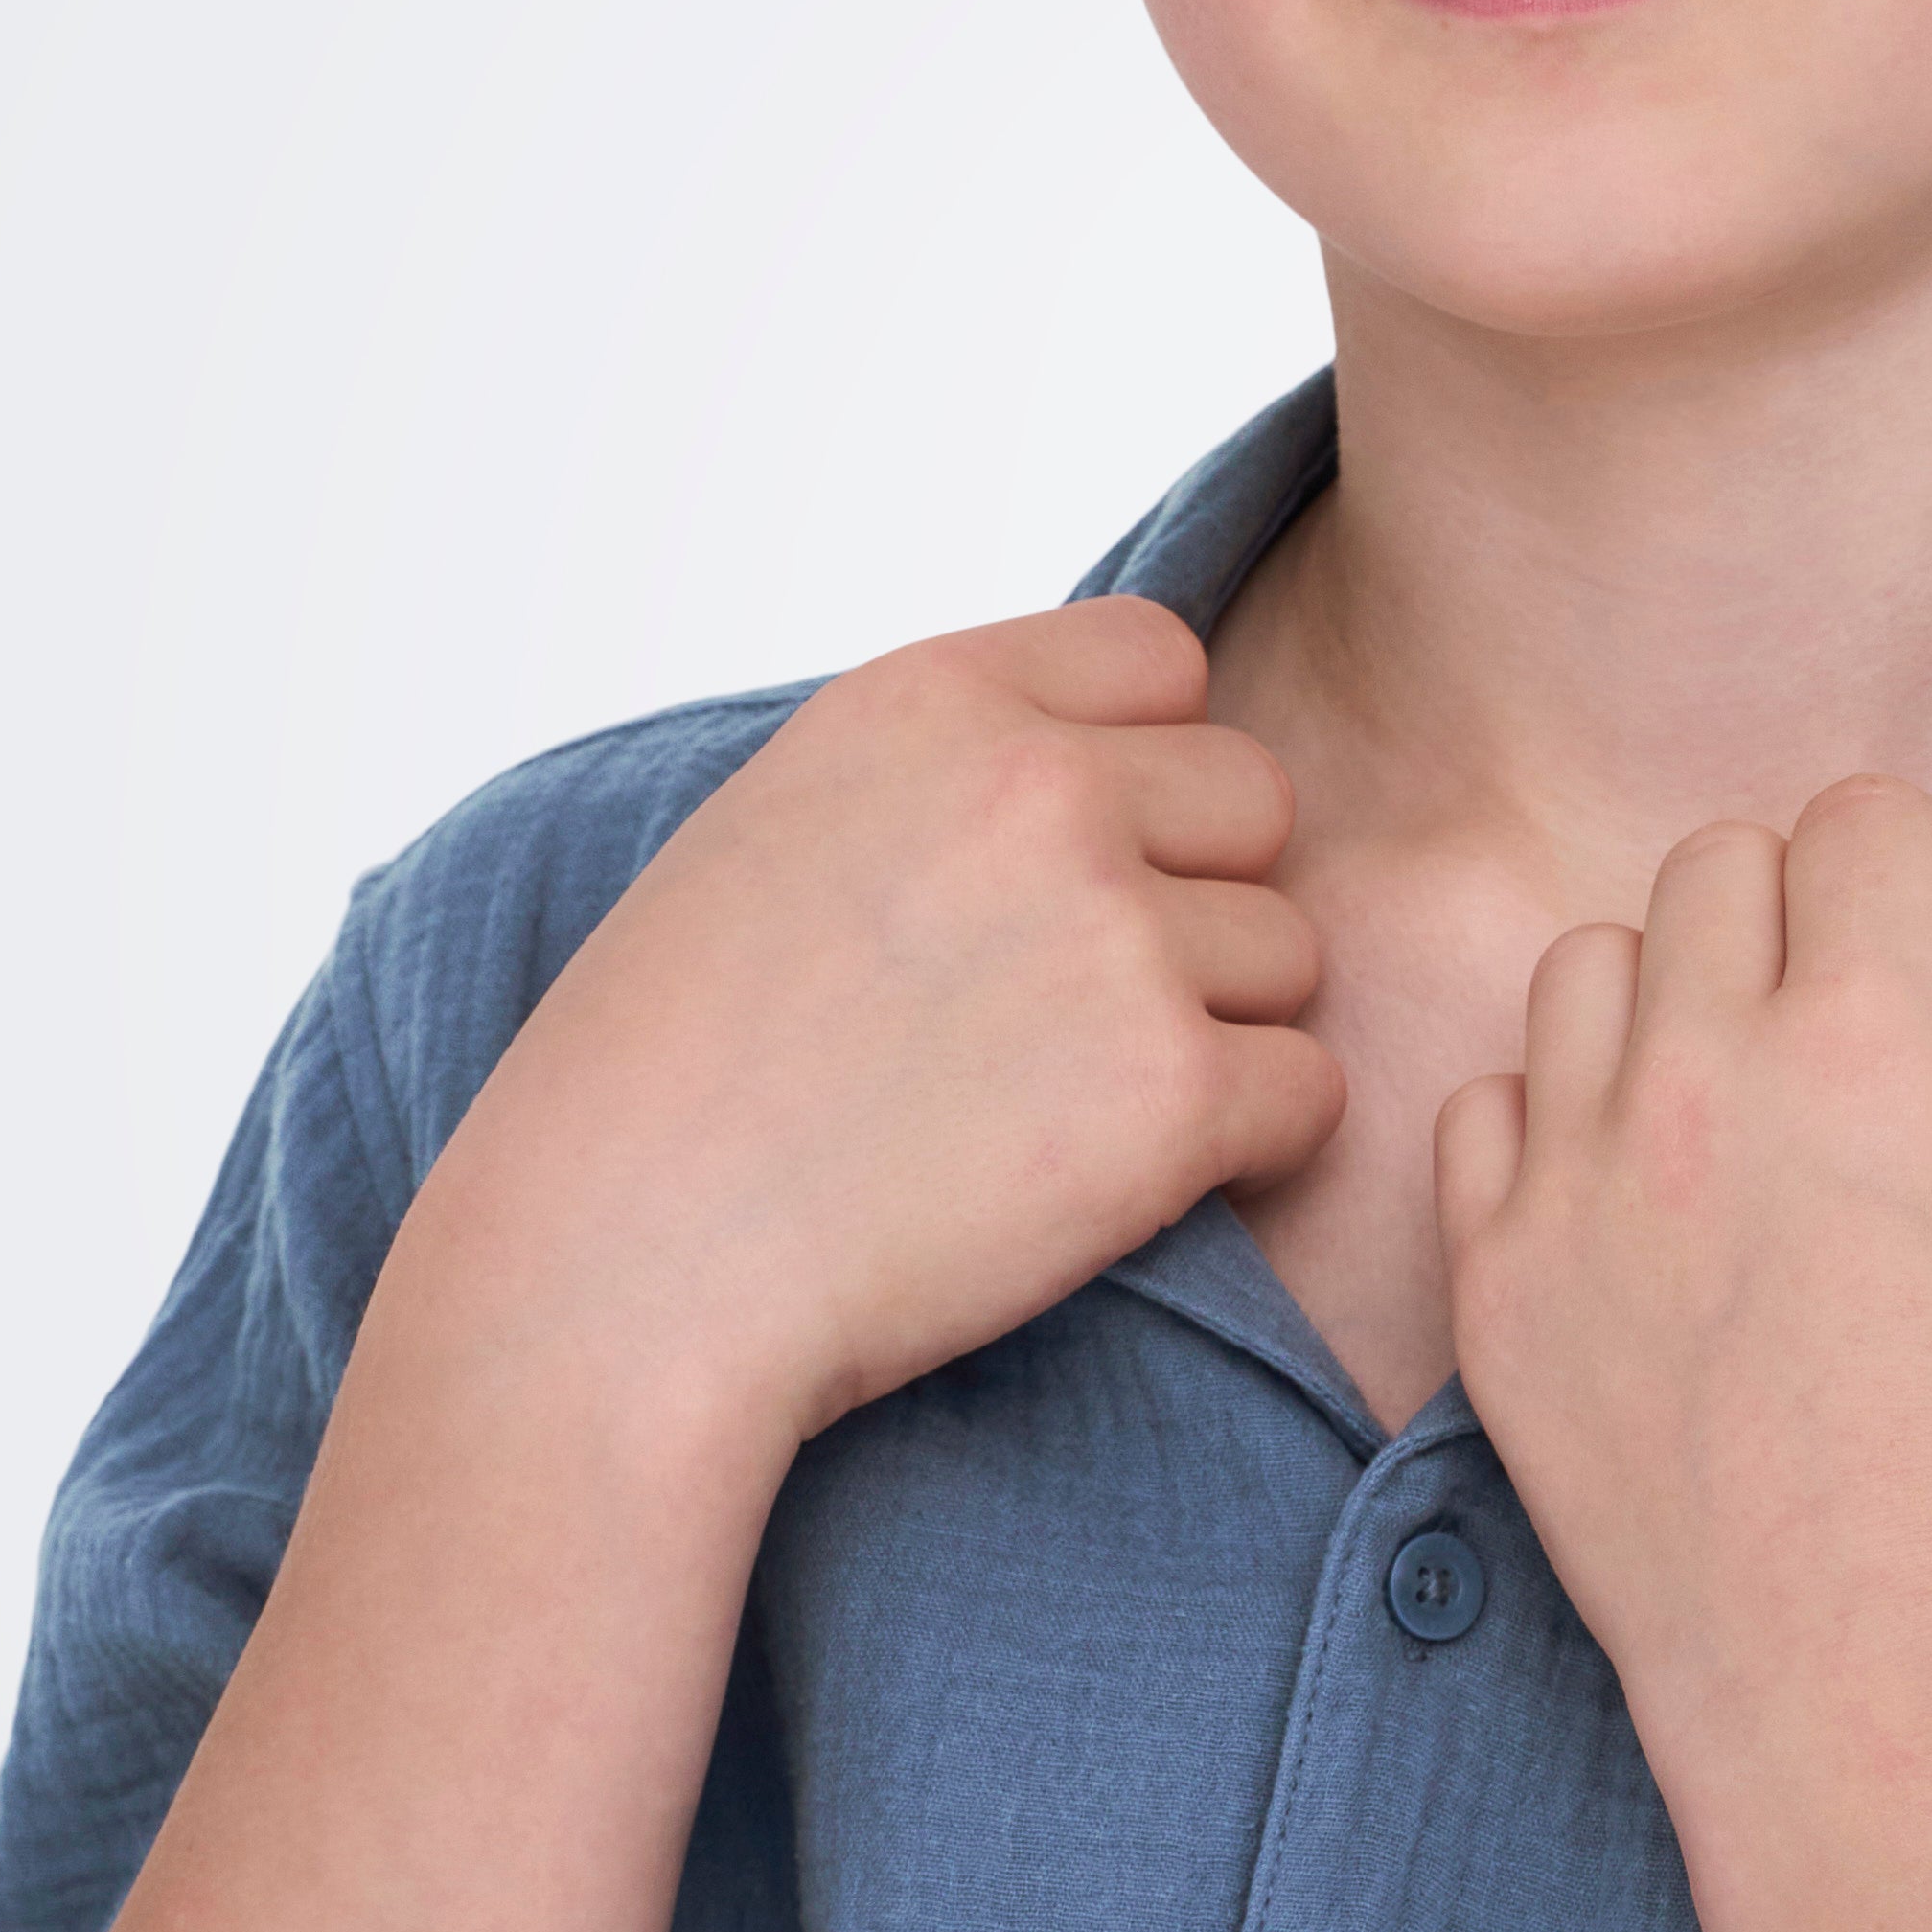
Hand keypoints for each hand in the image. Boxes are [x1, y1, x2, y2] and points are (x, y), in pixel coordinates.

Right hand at [391, 600, 1338, 1460]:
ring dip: (1212, 1033)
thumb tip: (1108, 760)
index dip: (1139, 773)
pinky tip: (1103, 1187)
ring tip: (1049, 1110)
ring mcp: (1115, 936)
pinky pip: (1309, 1094)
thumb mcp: (782, 828)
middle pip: (1255, 802)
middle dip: (1195, 900)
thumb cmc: (668, 1077)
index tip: (1057, 877)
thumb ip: (949, 769)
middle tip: (1061, 1014)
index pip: (1162, 659)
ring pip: (1288, 955)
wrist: (621, 1272)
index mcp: (931, 699)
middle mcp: (1039, 786)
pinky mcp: (1172, 1095)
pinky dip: (1241, 1150)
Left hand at [1433, 781, 1931, 1872]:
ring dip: (1668, 992)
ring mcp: (1576, 1175)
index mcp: (1876, 1035)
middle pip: (1718, 866)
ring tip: (1741, 1105)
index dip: (1925, 864)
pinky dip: (1557, 1116)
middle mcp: (1704, 1072)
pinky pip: (1488, 1106)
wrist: (1877, 1703)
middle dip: (1799, 911)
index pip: (1862, 821)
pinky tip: (1641, 1199)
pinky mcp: (1493, 1280)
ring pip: (1589, 963)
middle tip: (1856, 1028)